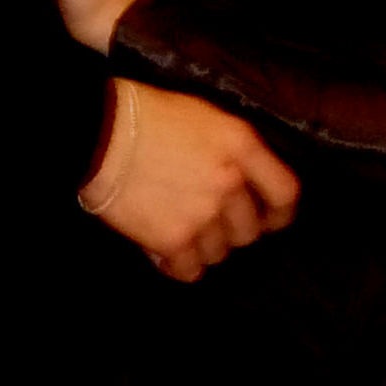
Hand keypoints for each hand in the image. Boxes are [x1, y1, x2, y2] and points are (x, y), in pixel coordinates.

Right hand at [84, 78, 299, 281]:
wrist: (99, 132)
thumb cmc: (147, 114)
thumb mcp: (204, 116)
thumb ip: (232, 149)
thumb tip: (243, 182)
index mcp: (242, 145)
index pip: (286, 193)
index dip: (279, 213)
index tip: (268, 219)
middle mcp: (230, 182)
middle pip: (249, 232)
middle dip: (229, 230)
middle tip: (204, 220)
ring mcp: (204, 214)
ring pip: (219, 254)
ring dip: (201, 247)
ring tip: (176, 228)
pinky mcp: (174, 240)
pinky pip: (189, 271)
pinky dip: (176, 265)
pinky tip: (161, 249)